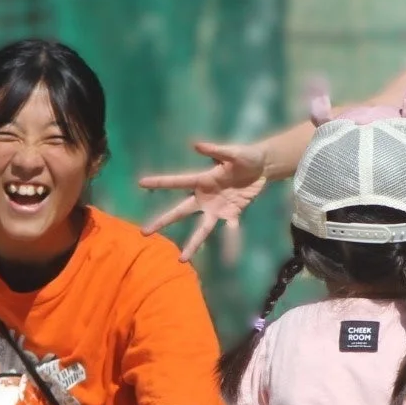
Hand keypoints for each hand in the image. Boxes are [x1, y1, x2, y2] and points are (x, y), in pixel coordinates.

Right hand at [138, 141, 268, 261]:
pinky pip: (231, 229)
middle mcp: (205, 197)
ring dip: (193, 243)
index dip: (160, 182)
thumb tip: (196, 145)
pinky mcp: (233, 214)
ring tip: (182, 259)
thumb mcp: (233, 152)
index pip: (177, 182)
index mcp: (202, 180)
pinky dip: (231, 241)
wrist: (264, 167)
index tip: (141, 182)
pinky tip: (229, 257)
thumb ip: (216, 150)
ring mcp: (217, 208)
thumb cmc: (246, 156)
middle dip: (163, 221)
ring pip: (202, 228)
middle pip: (181, 211)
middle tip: (145, 232)